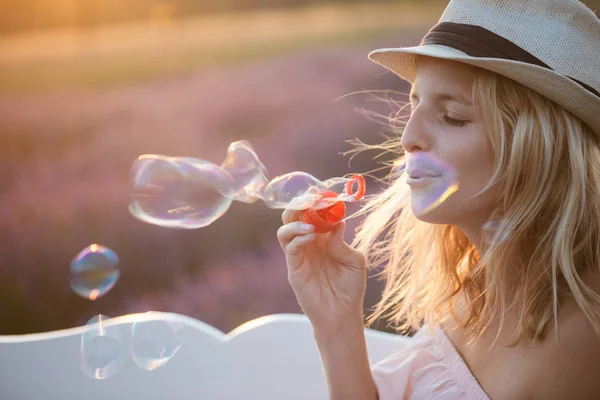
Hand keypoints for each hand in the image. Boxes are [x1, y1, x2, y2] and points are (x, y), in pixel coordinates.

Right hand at [277, 208, 366, 333]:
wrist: (342, 314)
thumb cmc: (350, 288)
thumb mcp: (355, 261)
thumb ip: (343, 242)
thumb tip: (338, 223)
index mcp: (324, 239)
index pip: (313, 214)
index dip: (315, 202)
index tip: (321, 192)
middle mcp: (309, 244)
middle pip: (293, 217)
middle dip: (298, 205)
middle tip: (309, 199)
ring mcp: (300, 256)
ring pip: (284, 230)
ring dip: (294, 221)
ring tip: (310, 224)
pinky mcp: (294, 269)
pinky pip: (289, 248)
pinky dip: (298, 237)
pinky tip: (311, 236)